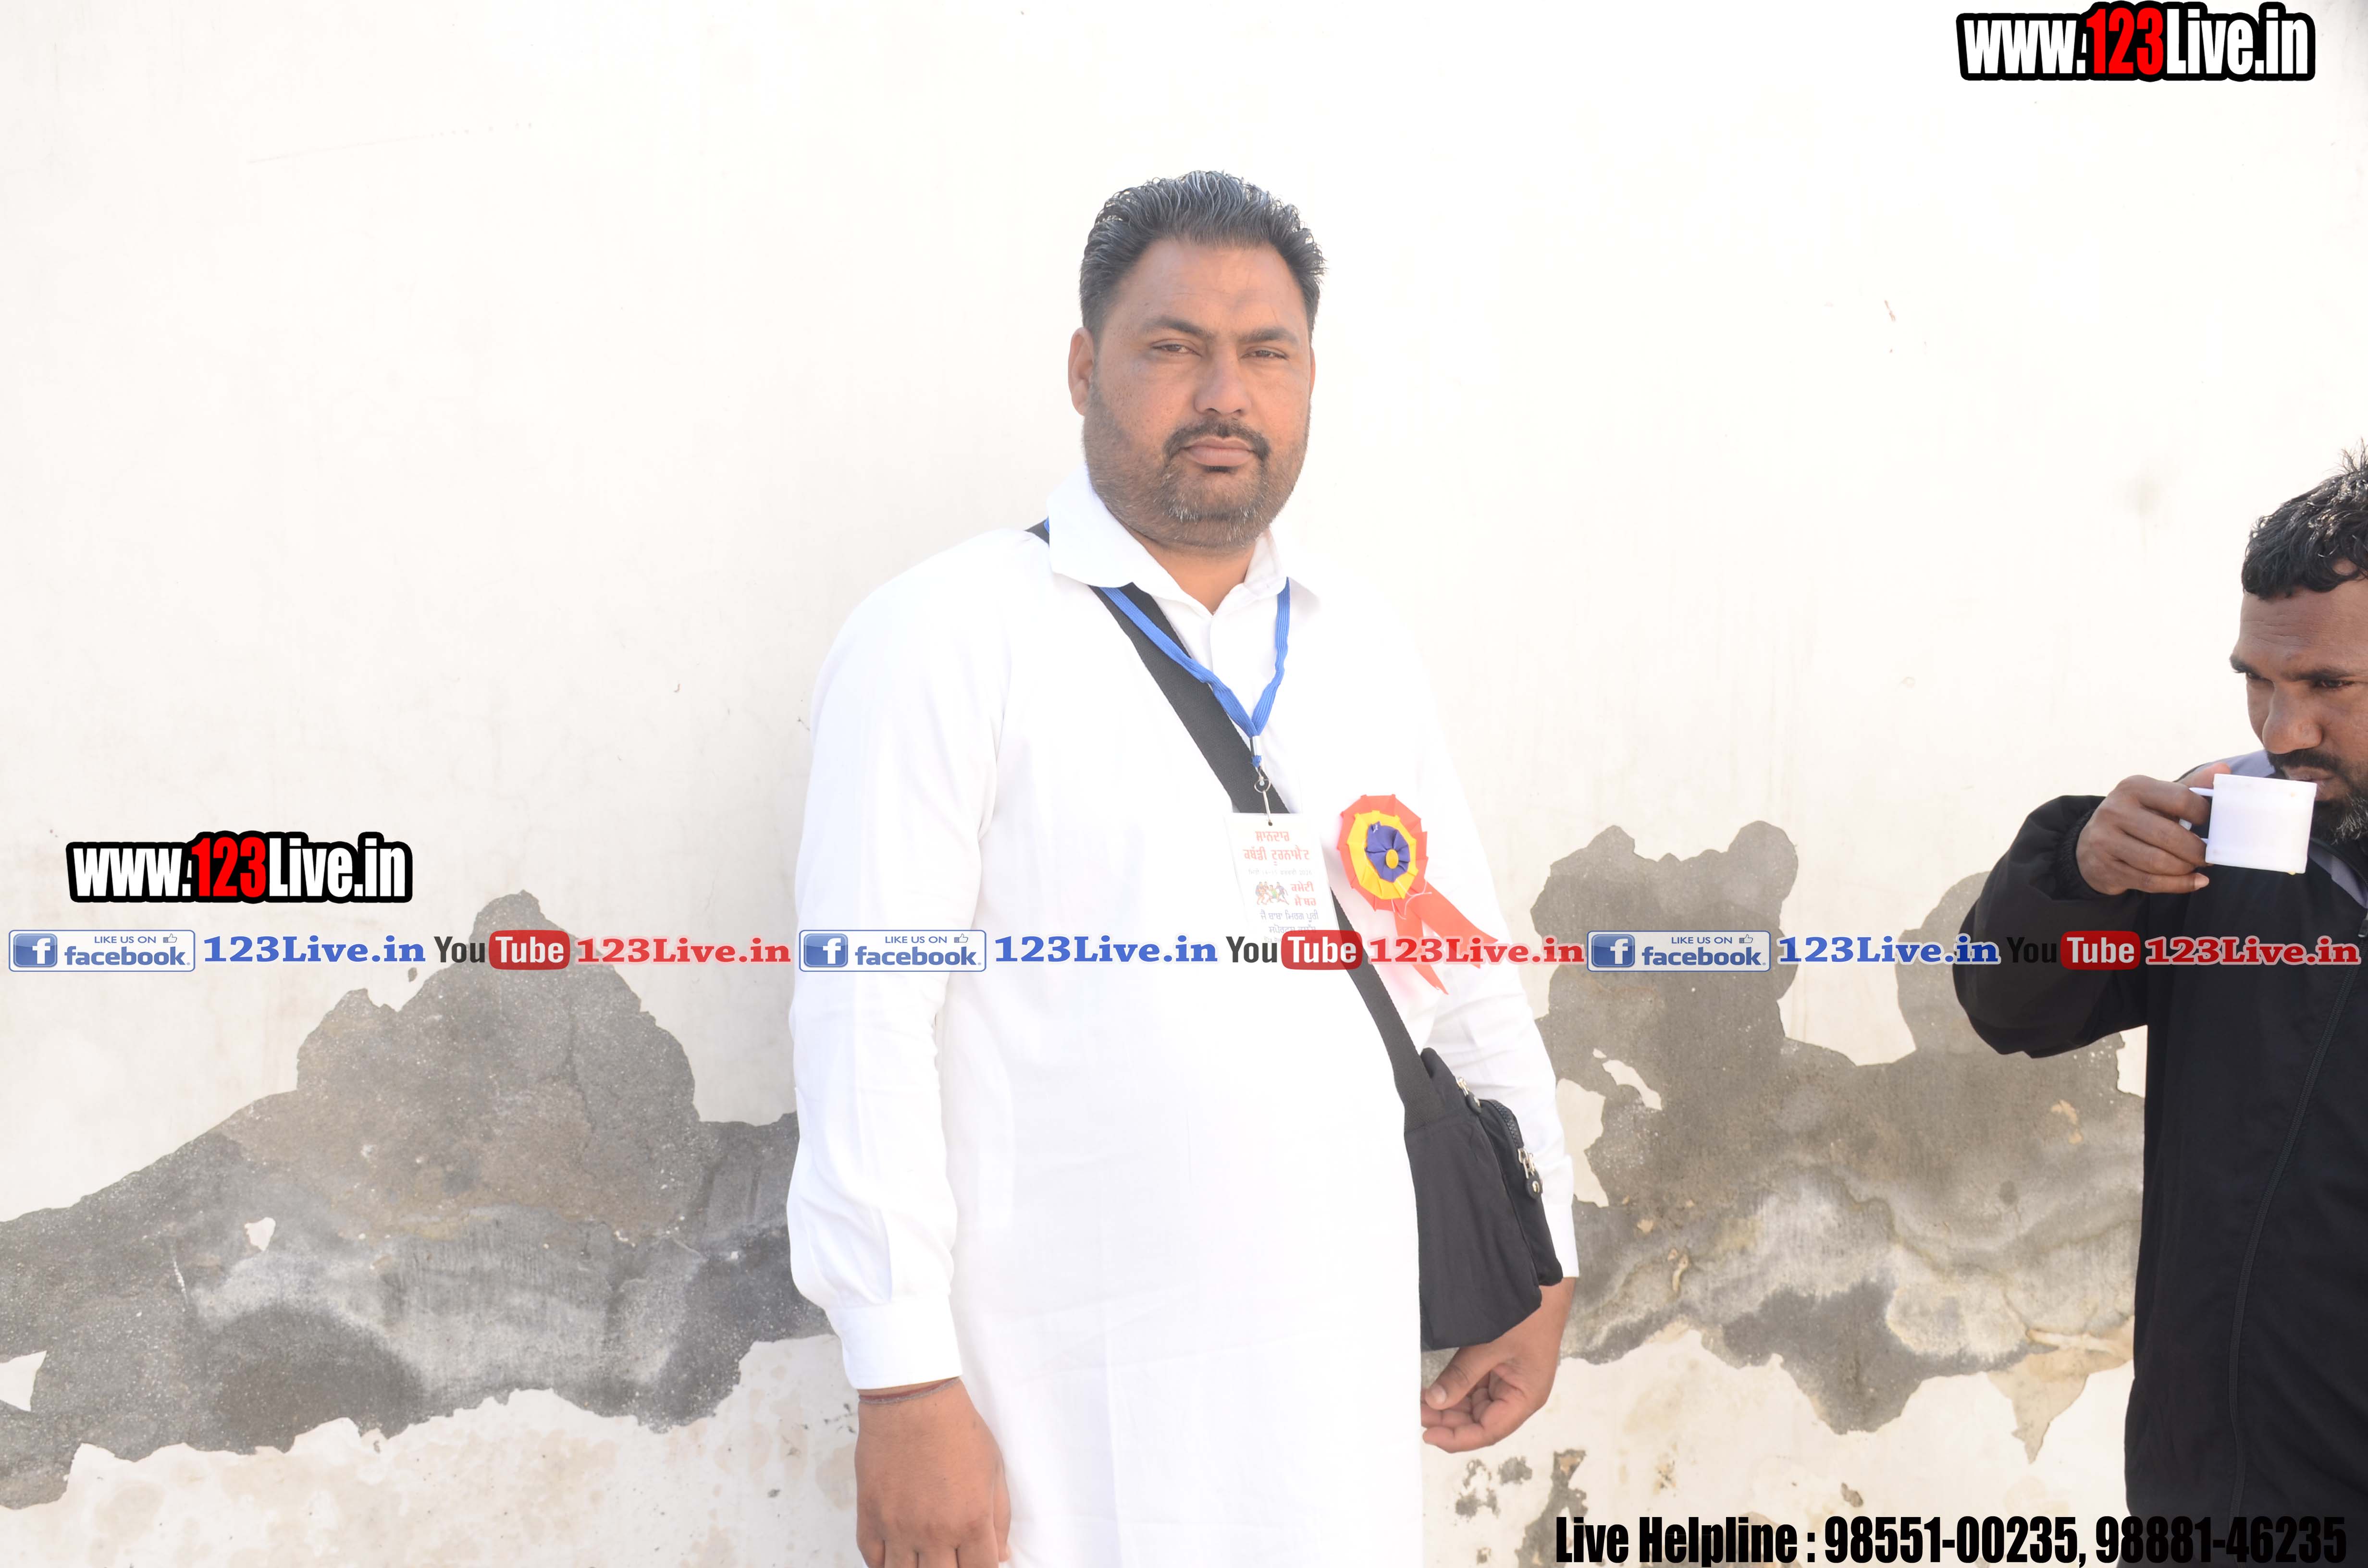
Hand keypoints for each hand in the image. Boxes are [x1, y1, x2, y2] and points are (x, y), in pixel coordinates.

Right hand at [853, 1379, 1009, 1565]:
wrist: (913, 1400)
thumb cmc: (958, 1429)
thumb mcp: (994, 1469)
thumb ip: (1000, 1517)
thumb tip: (1001, 1554)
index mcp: (971, 1521)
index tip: (977, 1561)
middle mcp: (934, 1532)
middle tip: (950, 1556)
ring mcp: (898, 1528)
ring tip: (925, 1556)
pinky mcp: (870, 1517)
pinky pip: (873, 1561)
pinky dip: (885, 1564)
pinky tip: (897, 1556)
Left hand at [1419, 1278, 1574, 1451]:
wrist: (1542, 1282)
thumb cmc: (1528, 1315)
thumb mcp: (1491, 1346)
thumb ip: (1462, 1375)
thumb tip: (1435, 1401)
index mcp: (1525, 1397)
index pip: (1488, 1431)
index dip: (1457, 1438)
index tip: (1428, 1435)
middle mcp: (1518, 1395)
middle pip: (1479, 1420)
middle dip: (1448, 1420)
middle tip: (1416, 1412)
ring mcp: (1508, 1381)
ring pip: (1474, 1405)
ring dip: (1449, 1406)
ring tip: (1420, 1402)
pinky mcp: (1499, 1367)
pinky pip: (1474, 1386)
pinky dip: (1455, 1388)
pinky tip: (1435, 1388)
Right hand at [2074, 762, 2231, 895]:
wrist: (2091, 845)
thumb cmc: (2136, 818)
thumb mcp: (2158, 798)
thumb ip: (2190, 786)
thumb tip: (2223, 769)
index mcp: (2133, 787)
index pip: (2181, 799)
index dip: (2204, 815)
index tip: (2211, 825)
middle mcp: (2115, 810)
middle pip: (2169, 835)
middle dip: (2197, 850)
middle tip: (2208, 855)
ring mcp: (2105, 840)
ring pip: (2158, 862)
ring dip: (2186, 868)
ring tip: (2195, 866)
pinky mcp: (2105, 868)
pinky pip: (2149, 881)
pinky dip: (2178, 885)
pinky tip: (2195, 882)